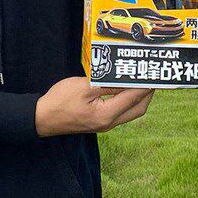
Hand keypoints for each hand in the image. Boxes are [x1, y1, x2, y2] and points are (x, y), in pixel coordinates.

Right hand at [35, 77, 153, 136]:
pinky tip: (125, 88)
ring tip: (143, 79)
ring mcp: (105, 124)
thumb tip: (125, 79)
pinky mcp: (100, 121)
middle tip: (153, 75)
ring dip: (139, 97)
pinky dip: (128, 100)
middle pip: (137, 109)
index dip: (145, 85)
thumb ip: (107, 83)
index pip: (133, 99)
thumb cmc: (61, 100)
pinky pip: (121, 111)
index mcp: (106, 115)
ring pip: (131, 112)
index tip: (154, 73)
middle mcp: (109, 123)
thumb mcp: (84, 87)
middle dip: (147, 93)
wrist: (43, 118)